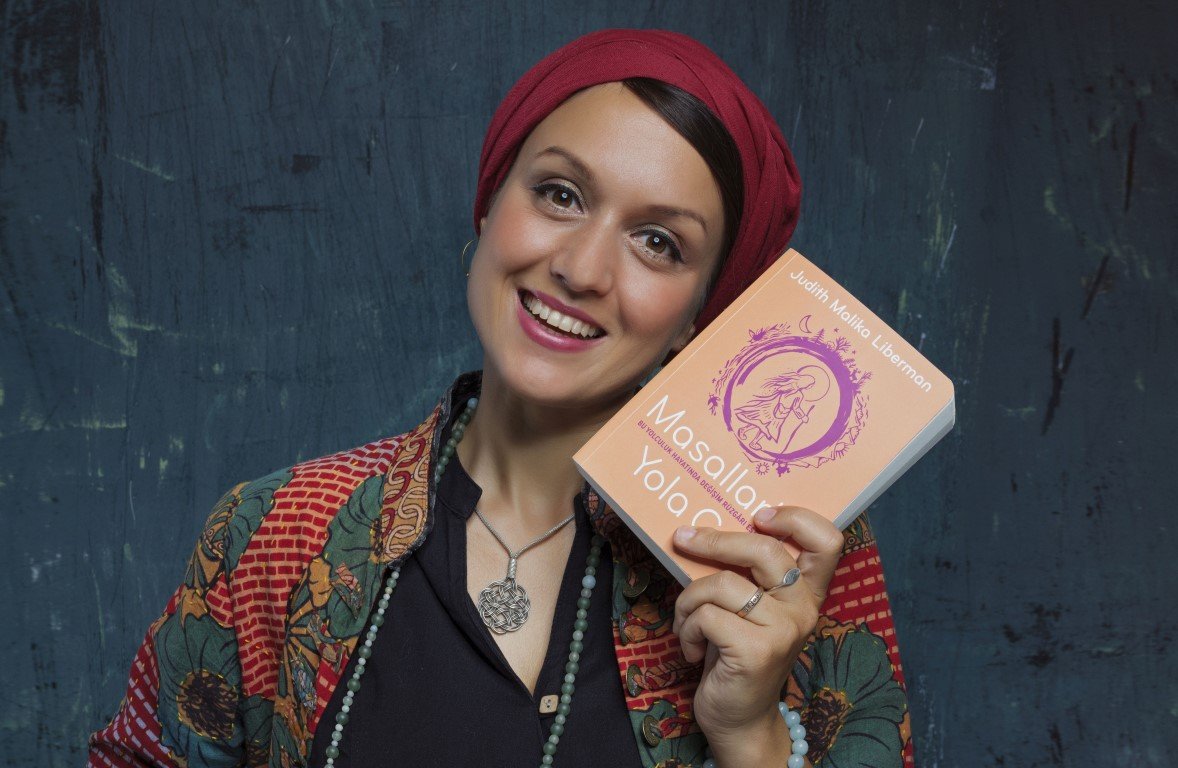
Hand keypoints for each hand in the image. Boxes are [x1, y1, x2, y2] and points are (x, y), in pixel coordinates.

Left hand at [671, 506, 843, 764]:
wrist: (739, 718)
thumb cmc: (735, 653)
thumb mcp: (748, 608)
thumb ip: (744, 574)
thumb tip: (701, 529)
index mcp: (806, 592)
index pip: (828, 541)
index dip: (796, 518)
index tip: (758, 516)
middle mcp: (803, 608)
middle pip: (764, 548)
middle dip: (714, 540)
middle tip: (683, 538)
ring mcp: (783, 630)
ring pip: (722, 583)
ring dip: (688, 600)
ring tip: (685, 621)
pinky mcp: (756, 650)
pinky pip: (706, 615)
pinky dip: (686, 628)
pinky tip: (690, 647)